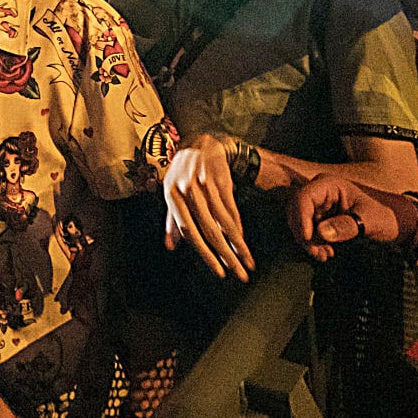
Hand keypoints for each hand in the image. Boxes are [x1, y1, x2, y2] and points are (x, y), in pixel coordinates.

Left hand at [160, 134, 254, 280]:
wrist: (199, 143)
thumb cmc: (181, 173)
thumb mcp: (170, 193)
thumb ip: (171, 220)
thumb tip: (170, 246)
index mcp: (172, 197)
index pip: (190, 232)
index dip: (205, 254)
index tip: (219, 272)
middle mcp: (188, 192)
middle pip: (210, 231)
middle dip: (226, 256)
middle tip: (239, 274)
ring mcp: (206, 185)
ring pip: (225, 222)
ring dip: (238, 245)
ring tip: (247, 262)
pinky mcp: (221, 180)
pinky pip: (232, 209)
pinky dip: (239, 227)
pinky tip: (244, 241)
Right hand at [289, 173, 414, 262]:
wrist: (389, 225)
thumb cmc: (382, 217)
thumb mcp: (368, 220)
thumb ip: (346, 226)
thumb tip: (322, 233)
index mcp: (328, 185)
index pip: (304, 197)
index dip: (301, 217)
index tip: (308, 238)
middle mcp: (318, 193)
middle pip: (296, 211)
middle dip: (303, 234)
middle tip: (317, 253)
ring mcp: (317, 206)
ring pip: (298, 223)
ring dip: (307, 242)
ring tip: (324, 255)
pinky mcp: (317, 219)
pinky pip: (306, 231)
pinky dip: (312, 244)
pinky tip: (326, 253)